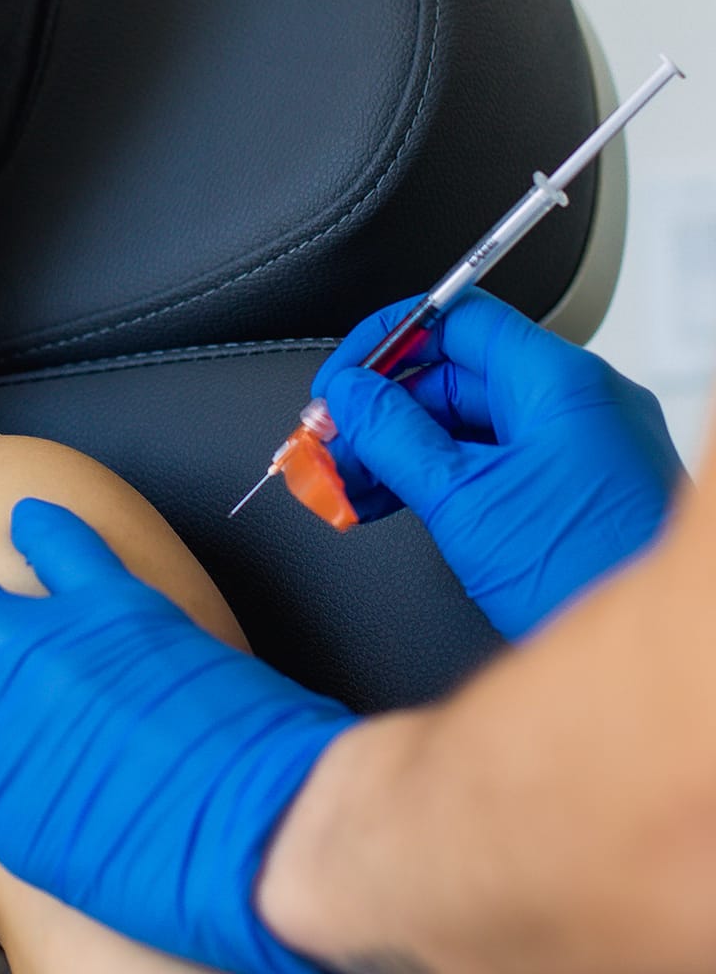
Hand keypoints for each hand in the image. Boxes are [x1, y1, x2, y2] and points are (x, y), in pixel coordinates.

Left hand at [0, 498, 354, 972]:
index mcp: (110, 605)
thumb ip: (157, 654)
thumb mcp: (212, 663)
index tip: (25, 526)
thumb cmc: (269, 754)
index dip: (34, 529)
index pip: (50, 535)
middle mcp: (44, 646)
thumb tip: (154, 676)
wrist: (266, 826)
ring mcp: (8, 716)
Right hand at [317, 288, 685, 640]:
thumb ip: (394, 436)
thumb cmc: (586, 577)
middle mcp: (580, 402)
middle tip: (333, 440)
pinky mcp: (578, 488)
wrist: (656, 669)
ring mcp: (584, 446)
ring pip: (471, 422)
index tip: (344, 378)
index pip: (457, 319)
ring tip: (349, 481)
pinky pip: (495, 458)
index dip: (388, 341)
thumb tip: (351, 396)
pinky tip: (389, 500)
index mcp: (560, 382)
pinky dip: (440, 474)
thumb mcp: (461, 500)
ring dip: (402, 447)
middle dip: (384, 408)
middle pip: (458, 374)